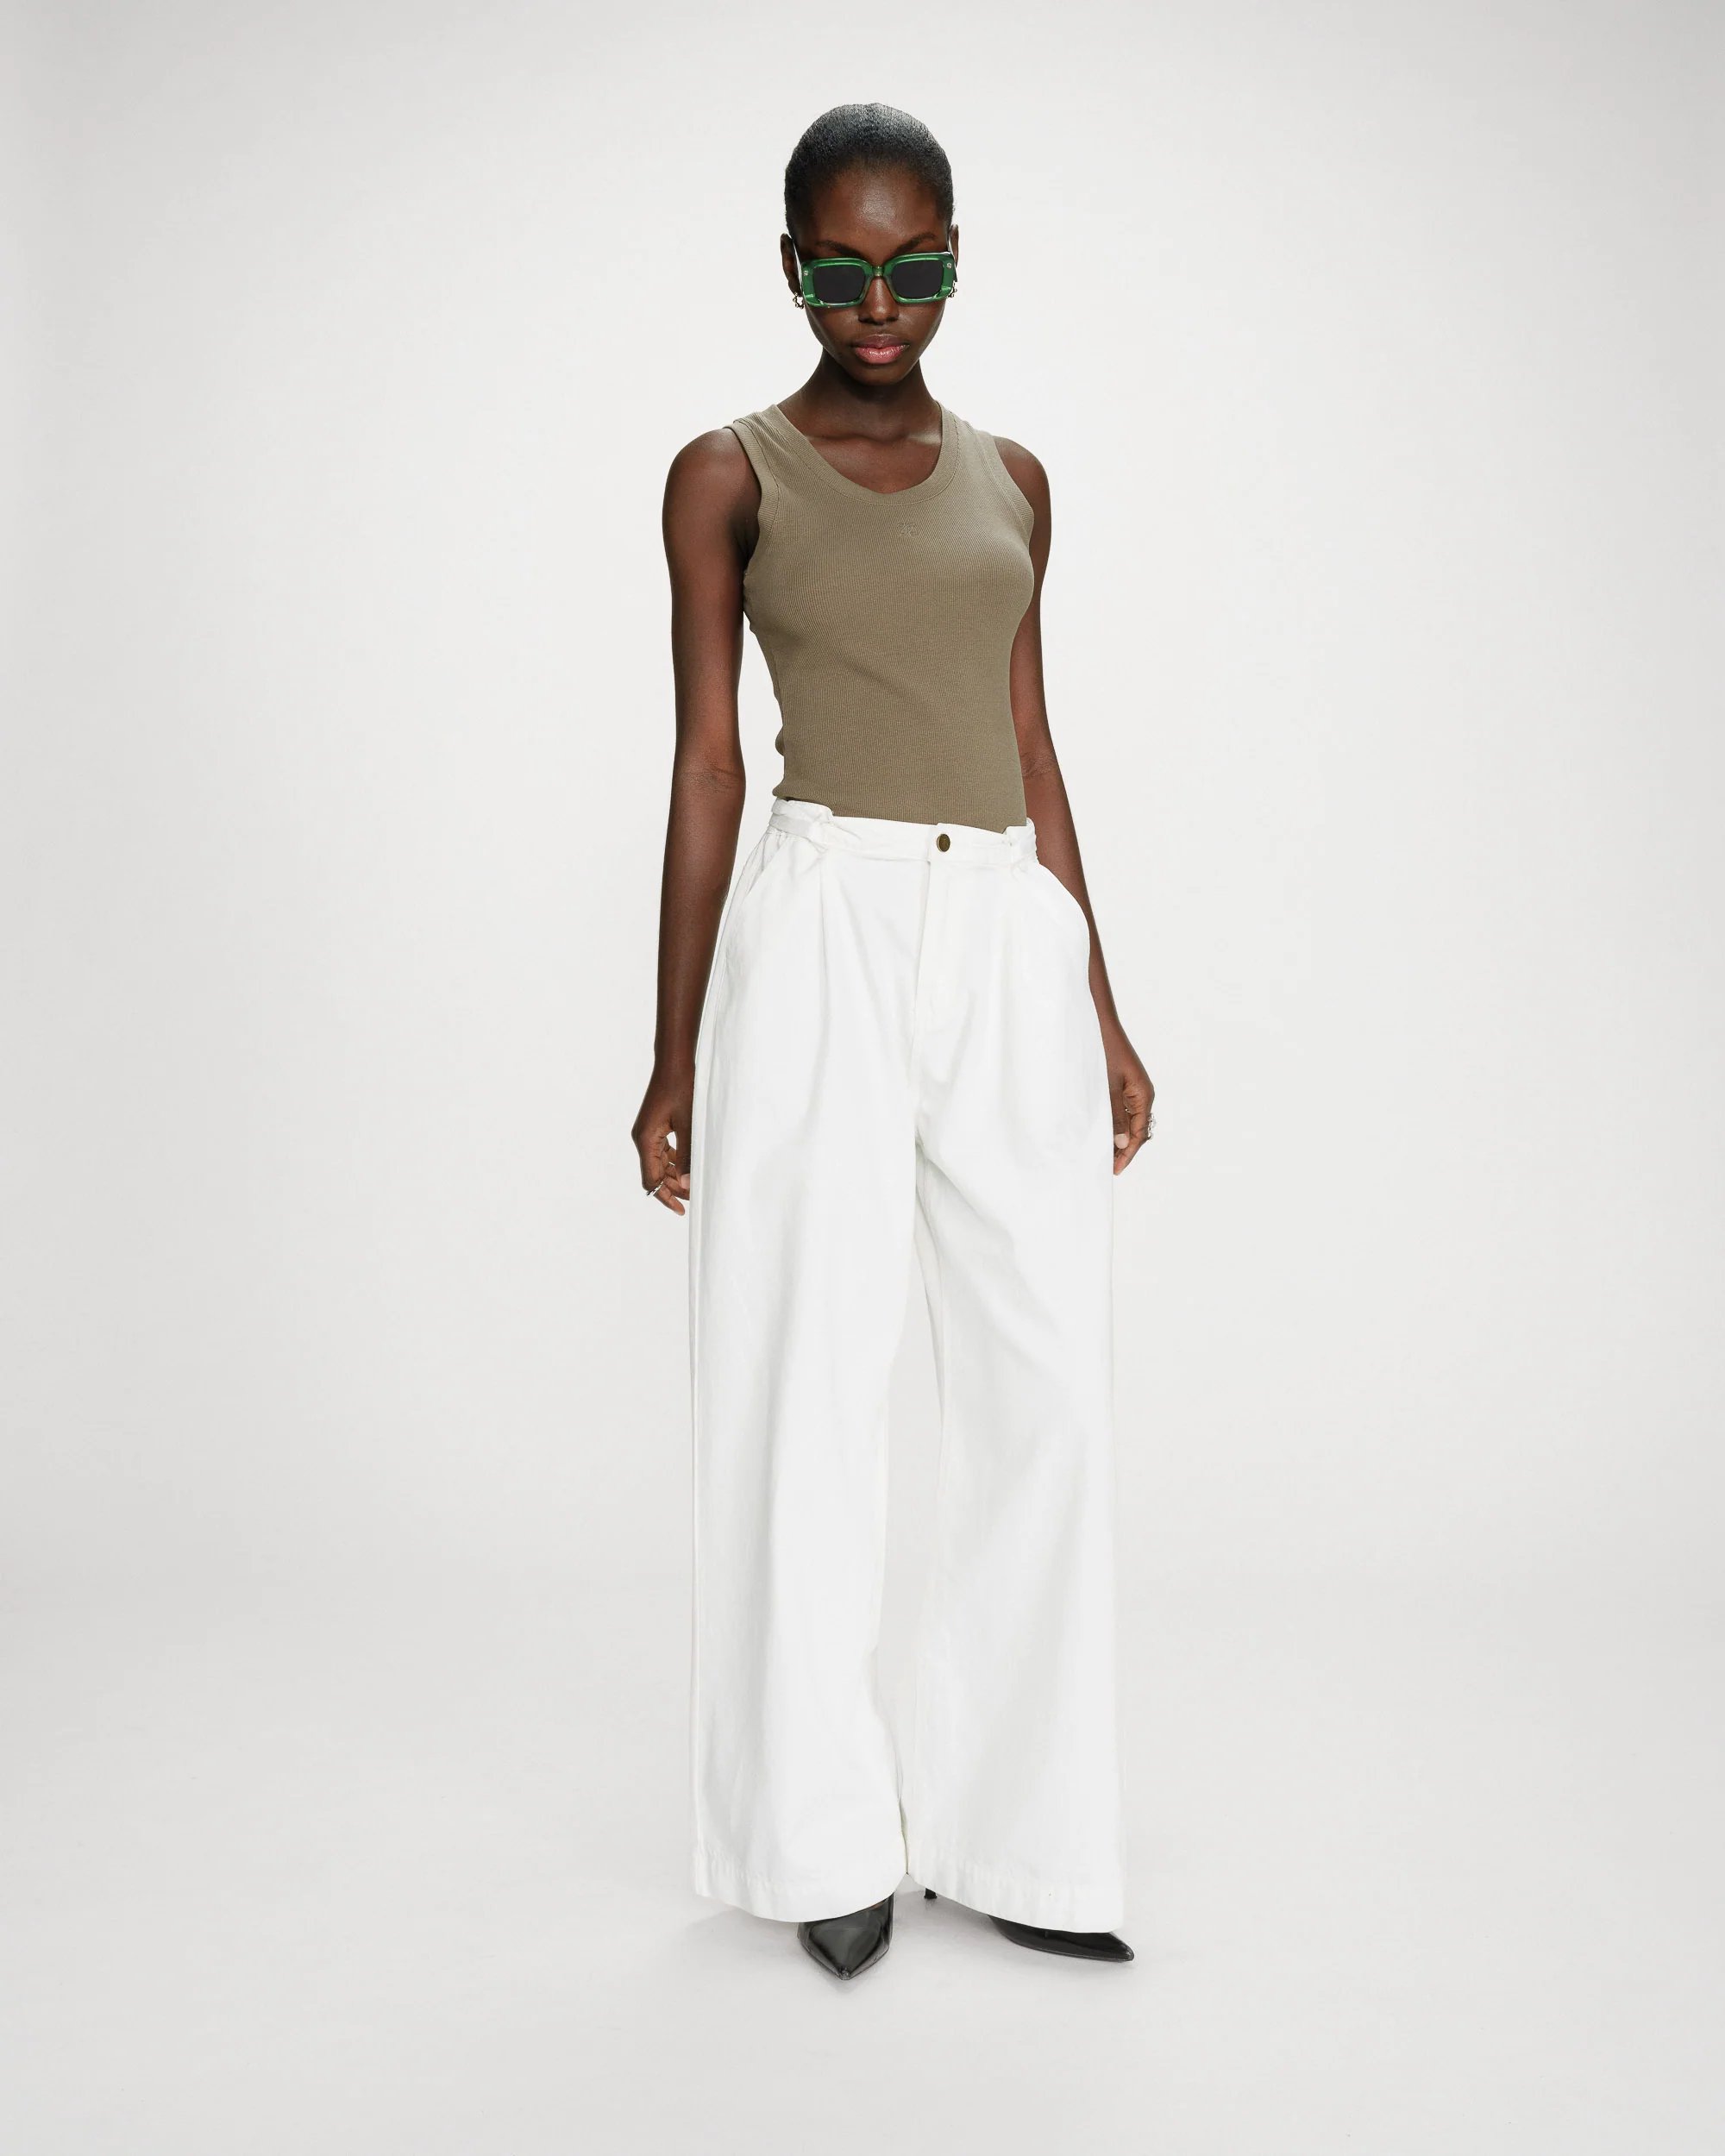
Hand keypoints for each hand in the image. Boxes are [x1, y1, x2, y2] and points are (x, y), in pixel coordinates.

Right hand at [633, 1060, 692, 1214]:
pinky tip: (689, 1165)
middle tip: (695, 1197)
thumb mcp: (689, 1124)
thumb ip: (688, 1155)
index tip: (681, 1209)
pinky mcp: (655, 1126)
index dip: (666, 1196)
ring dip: (674, 1175)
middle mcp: (642, 1138)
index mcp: (645, 1140)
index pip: (651, 1180)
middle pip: (654, 1174)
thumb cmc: (682, 1088)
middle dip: (673, 1188)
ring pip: (659, 1164)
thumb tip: (688, 1183)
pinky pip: (662, 1151)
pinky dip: (674, 1162)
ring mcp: (647, 1132)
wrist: (674, 1062)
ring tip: (694, 1184)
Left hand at [1102, 1021, 1154, 1173]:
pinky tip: (1099, 1132)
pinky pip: (1121, 1111)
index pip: (1139, 1134)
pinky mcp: (1122, 1085)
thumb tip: (1120, 1145)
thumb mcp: (1107, 1086)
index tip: (1114, 1169)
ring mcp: (1133, 1090)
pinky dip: (1112, 1124)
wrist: (1099, 1023)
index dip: (1127, 1154)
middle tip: (1105, 1166)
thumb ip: (1114, 1115)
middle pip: (1136, 1131)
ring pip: (1128, 1122)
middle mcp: (1142, 1094)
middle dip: (1122, 1150)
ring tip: (1102, 1154)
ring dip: (1116, 1138)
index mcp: (1143, 1095)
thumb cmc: (1104, 1050)